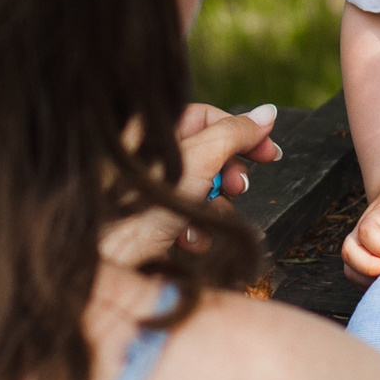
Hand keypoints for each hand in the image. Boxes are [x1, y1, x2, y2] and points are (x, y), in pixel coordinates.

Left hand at [99, 104, 280, 266]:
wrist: (109, 266)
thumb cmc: (141, 209)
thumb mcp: (199, 159)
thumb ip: (235, 134)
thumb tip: (266, 114)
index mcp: (152, 130)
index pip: (208, 117)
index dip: (243, 133)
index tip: (269, 153)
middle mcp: (150, 157)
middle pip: (210, 155)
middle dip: (229, 177)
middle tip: (238, 188)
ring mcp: (152, 191)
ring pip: (204, 192)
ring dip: (213, 211)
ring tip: (205, 221)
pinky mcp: (153, 222)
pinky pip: (189, 220)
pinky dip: (195, 232)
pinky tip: (186, 241)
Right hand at [341, 175, 379, 284]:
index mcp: (378, 215)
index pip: (367, 232)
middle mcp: (362, 233)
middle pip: (350, 253)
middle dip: (370, 268)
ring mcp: (361, 249)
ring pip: (351, 270)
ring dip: (371, 280)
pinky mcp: (364, 264)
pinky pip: (360, 282)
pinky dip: (374, 287)